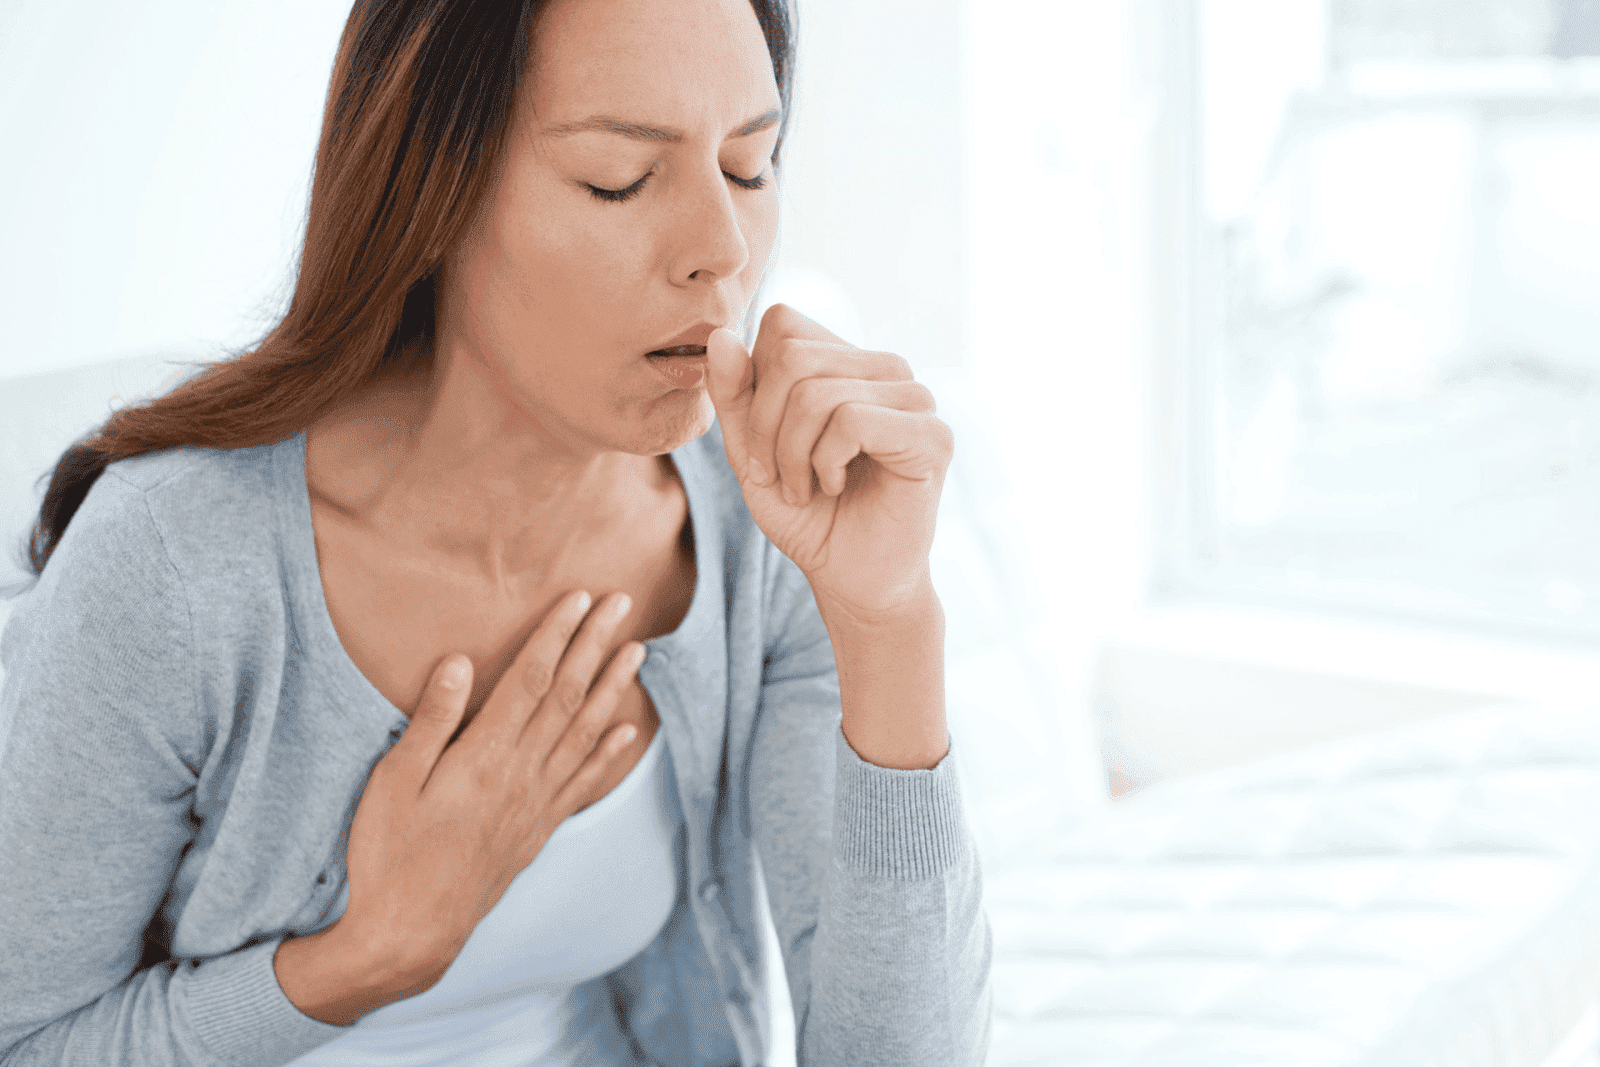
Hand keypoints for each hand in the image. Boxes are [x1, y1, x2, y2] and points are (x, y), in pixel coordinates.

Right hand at [336, 589, 644, 991]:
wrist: (411, 932)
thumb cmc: (390, 854)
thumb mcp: (393, 782)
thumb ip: (431, 720)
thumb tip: (460, 662)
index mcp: (485, 757)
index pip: (532, 680)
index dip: (558, 635)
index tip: (579, 598)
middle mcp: (522, 775)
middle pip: (568, 696)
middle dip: (595, 645)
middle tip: (622, 604)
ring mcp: (536, 804)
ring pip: (586, 733)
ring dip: (614, 689)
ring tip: (637, 651)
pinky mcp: (539, 829)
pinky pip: (584, 783)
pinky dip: (609, 754)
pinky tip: (628, 732)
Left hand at [705, 303, 953, 620]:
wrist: (850, 578)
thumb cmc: (807, 514)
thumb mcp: (750, 450)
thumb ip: (734, 394)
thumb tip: (721, 334)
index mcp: (848, 361)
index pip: (783, 324)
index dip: (754, 385)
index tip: (759, 444)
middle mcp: (887, 369)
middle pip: (793, 356)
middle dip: (765, 426)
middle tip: (774, 475)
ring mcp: (915, 399)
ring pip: (818, 391)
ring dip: (791, 453)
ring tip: (804, 488)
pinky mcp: (932, 436)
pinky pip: (852, 419)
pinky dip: (824, 462)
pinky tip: (835, 486)